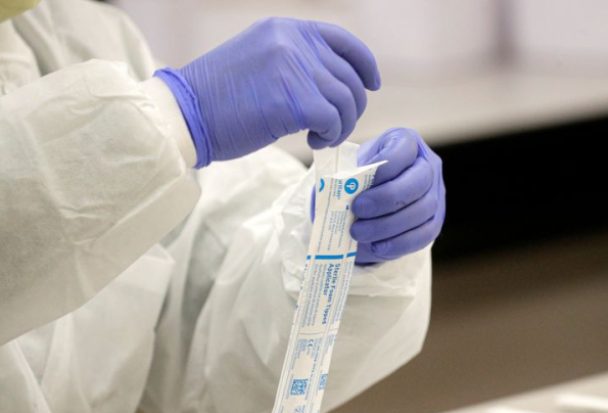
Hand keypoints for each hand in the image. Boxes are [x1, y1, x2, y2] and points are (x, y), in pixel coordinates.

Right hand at [156, 18, 379, 166]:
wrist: (186, 114)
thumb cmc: (219, 98)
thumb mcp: (259, 60)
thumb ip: (294, 62)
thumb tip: (332, 84)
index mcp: (286, 29)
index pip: (344, 41)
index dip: (365, 65)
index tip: (372, 85)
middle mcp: (293, 43)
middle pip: (349, 77)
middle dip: (351, 108)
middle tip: (333, 129)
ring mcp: (293, 68)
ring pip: (345, 101)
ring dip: (340, 126)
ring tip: (320, 137)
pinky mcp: (292, 100)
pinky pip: (333, 120)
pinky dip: (329, 136)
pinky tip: (312, 141)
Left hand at [351, 128, 445, 263]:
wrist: (368, 201)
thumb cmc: (358, 179)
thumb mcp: (351, 168)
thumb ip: (349, 173)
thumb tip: (343, 187)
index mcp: (407, 142)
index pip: (403, 151)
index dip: (383, 167)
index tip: (358, 181)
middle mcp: (428, 166)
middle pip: (418, 182)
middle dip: (386, 198)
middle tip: (357, 209)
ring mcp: (436, 195)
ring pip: (422, 211)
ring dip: (388, 225)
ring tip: (358, 232)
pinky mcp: (435, 222)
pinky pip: (424, 235)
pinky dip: (399, 243)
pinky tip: (376, 247)